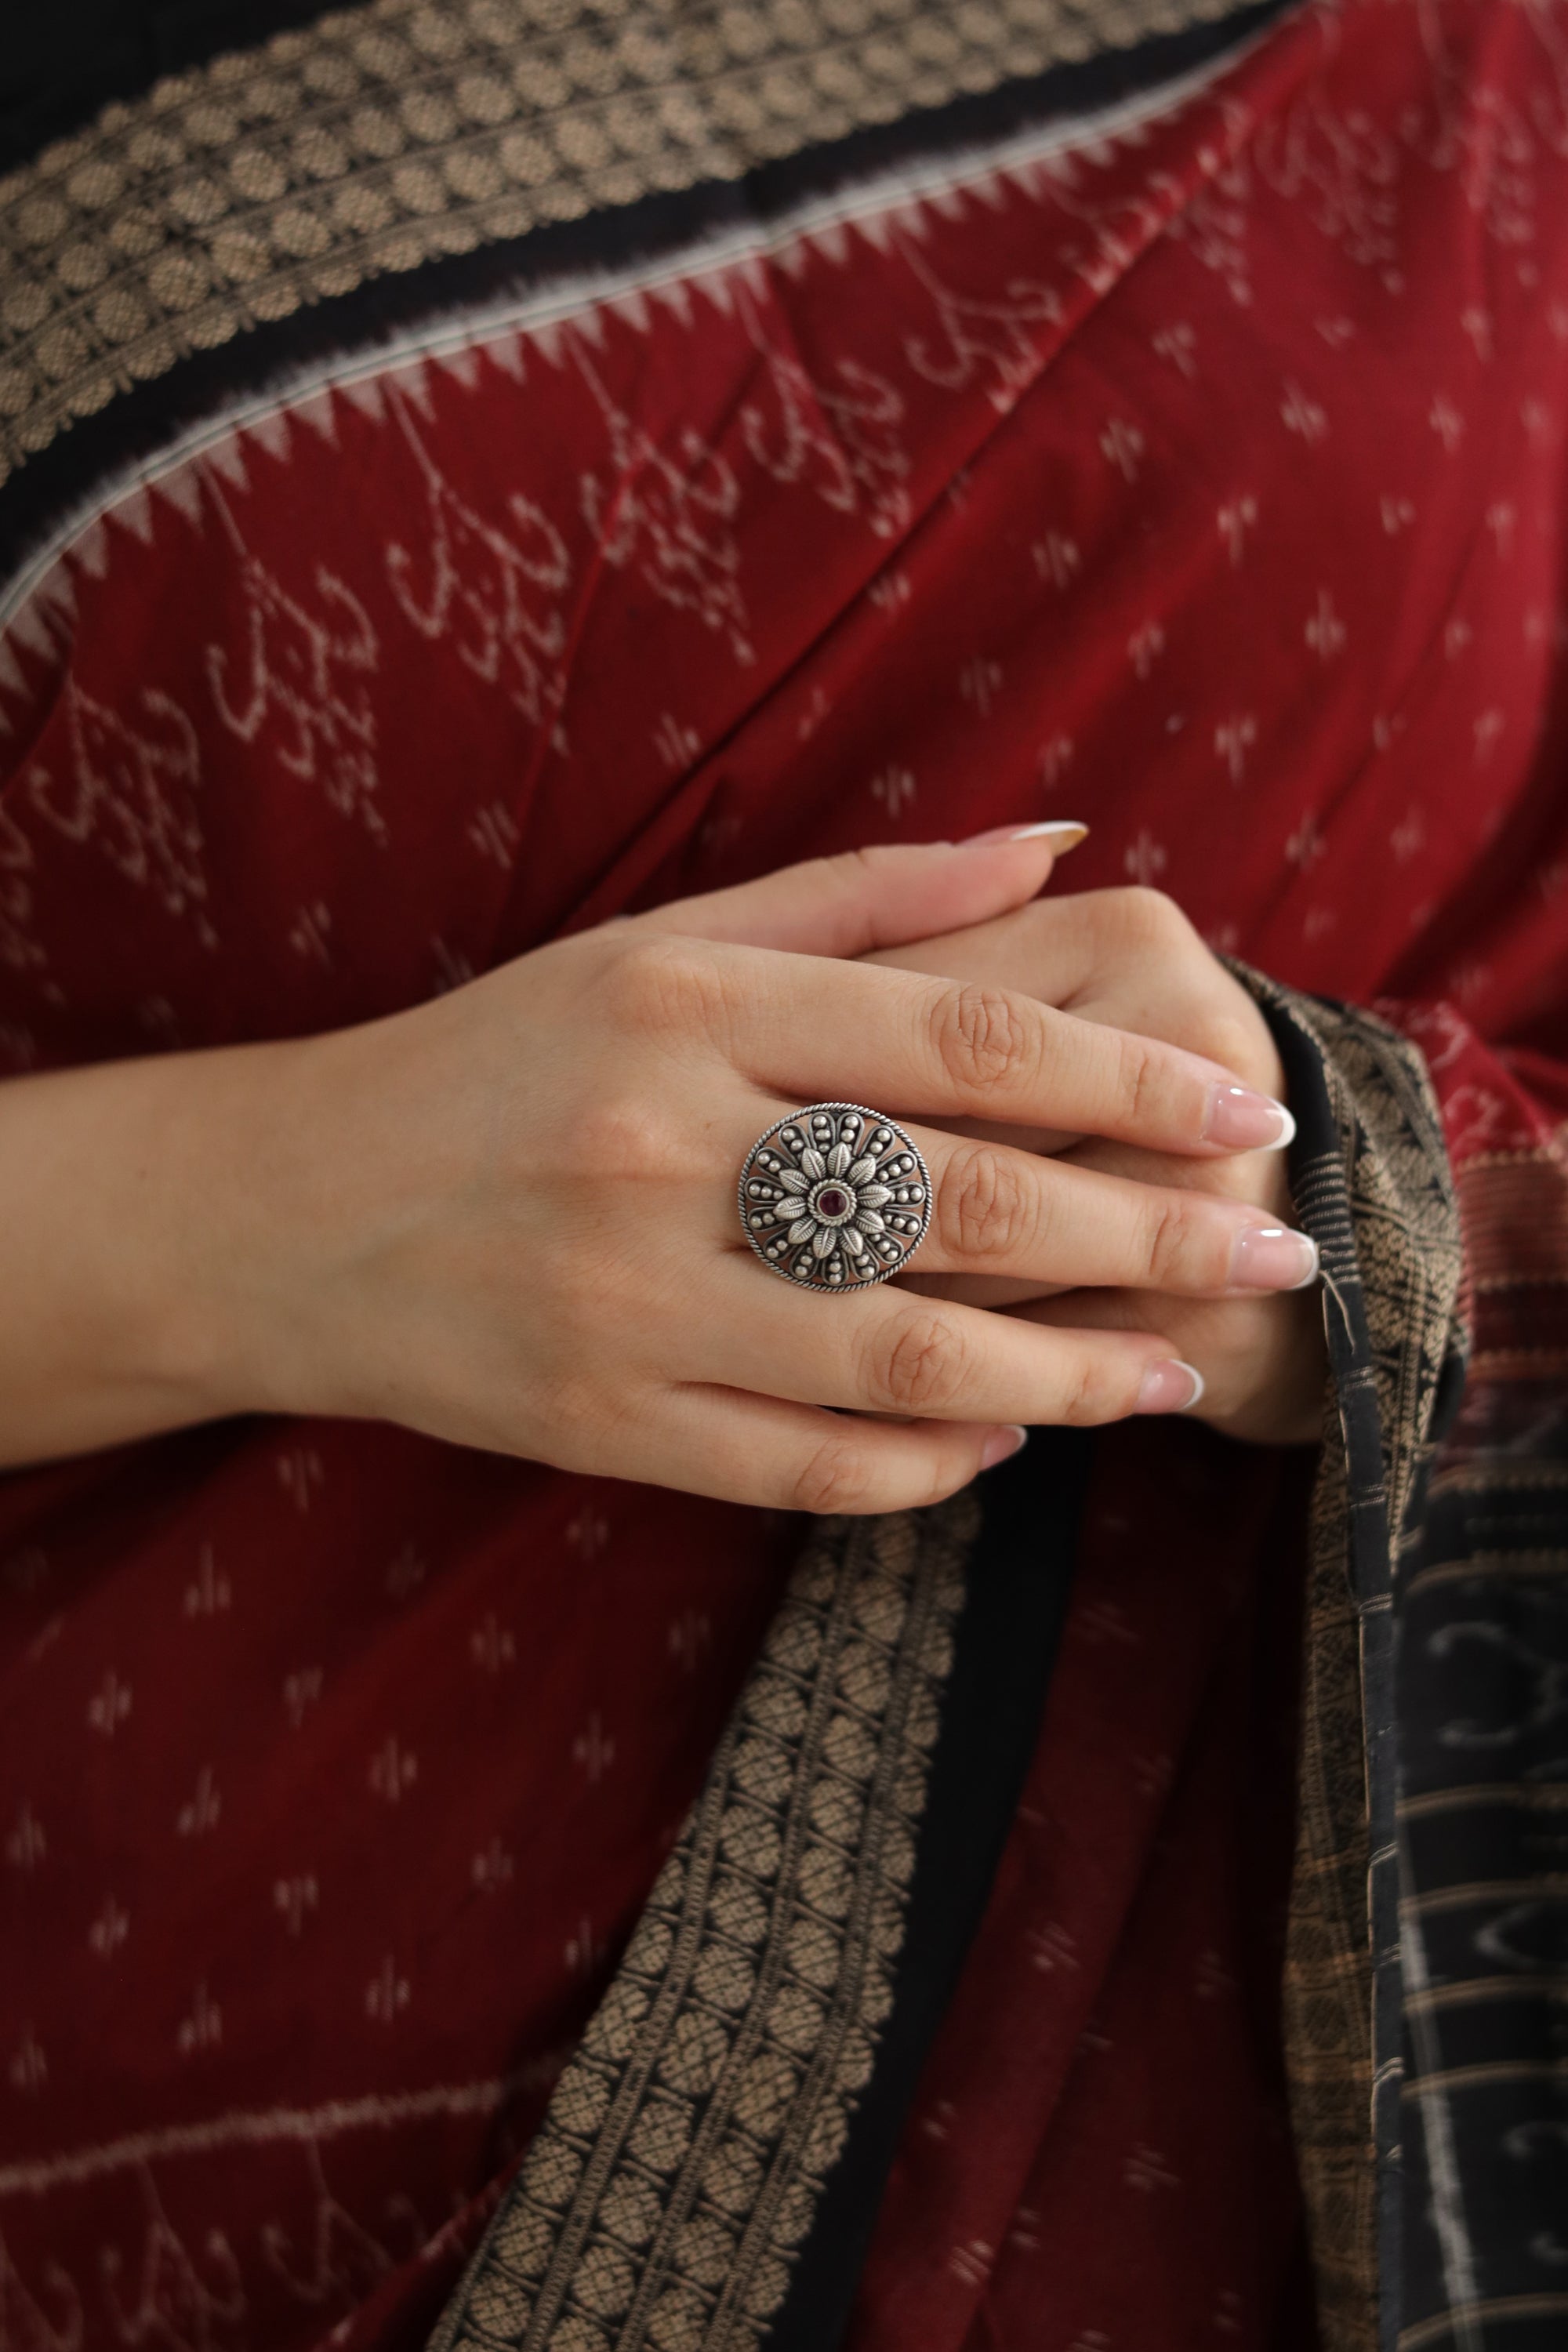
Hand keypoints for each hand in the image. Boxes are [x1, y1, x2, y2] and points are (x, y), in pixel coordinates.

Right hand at [0, 838, 1309, 1501]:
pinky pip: (808, 1470)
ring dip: (1071, 1376)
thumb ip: (866, 894)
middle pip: (964, 1205)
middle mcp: (659, 1149)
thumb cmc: (500, 1060)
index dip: (1126, 1082)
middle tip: (1271, 1250)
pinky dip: (931, 1468)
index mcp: (686, 1006)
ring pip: (905, 1362)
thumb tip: (1062, 847)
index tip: (1244, 1115)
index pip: (962, 1039)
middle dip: (1150, 1234)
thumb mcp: (658, 943)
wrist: (291, 1209)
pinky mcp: (599, 1423)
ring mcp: (626, 1301)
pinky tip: (1008, 1443)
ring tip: (1177, 1371)